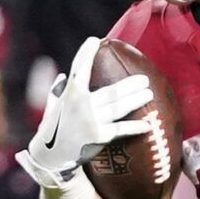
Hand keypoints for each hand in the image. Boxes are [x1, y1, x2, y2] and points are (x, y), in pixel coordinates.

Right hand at [19, 36, 153, 188]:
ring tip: (149, 94)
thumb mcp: (51, 107)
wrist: (50, 157)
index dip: (86, 53)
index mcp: (69, 94)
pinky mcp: (98, 136)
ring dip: (136, 100)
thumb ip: (57, 91)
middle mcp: (81, 105)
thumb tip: (63, 76)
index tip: (95, 40)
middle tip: (144, 79)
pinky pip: (120, 130)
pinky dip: (134, 127)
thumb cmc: (51, 130)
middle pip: (111, 91)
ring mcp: (91, 120)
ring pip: (119, 107)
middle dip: (129, 84)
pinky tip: (147, 125)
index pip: (78, 68)